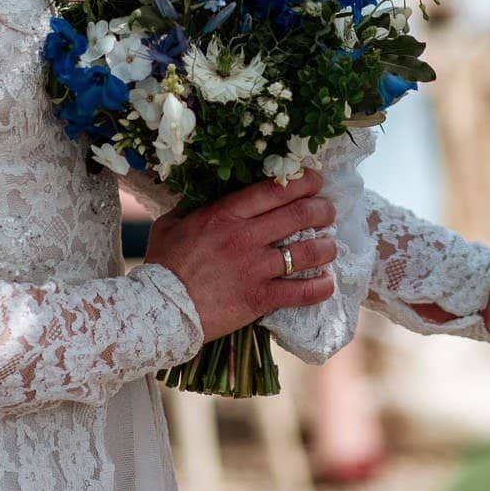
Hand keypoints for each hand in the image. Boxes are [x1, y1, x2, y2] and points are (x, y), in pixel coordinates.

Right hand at [146, 172, 337, 340]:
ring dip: (326, 246)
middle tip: (328, 211)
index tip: (315, 180)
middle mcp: (245, 237)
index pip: (274, 190)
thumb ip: (193, 206)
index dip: (302, 181)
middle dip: (322, 209)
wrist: (159, 310)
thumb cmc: (162, 265)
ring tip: (330, 245)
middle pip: (298, 215)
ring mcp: (254, 269)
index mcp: (225, 215)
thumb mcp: (171, 224)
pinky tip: (328, 282)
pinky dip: (320, 287)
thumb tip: (206, 194)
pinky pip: (300, 293)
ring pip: (306, 252)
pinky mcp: (259, 299)